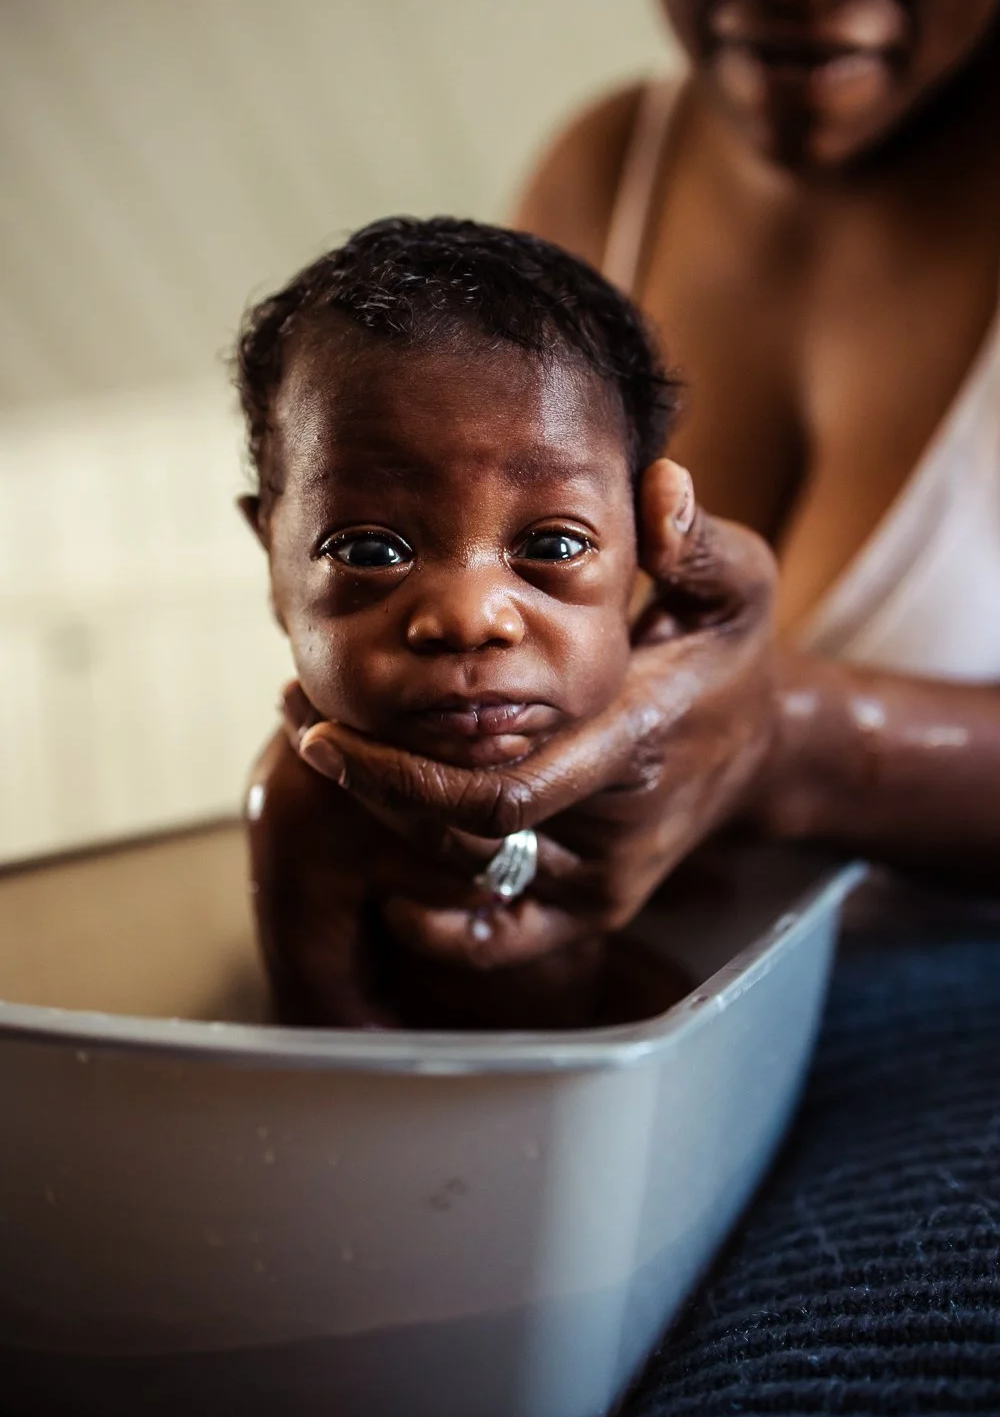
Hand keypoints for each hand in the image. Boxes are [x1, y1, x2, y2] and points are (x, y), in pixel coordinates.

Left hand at [281, 459, 778, 969]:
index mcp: (631, 743)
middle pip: (460, 836)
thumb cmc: (731, 655)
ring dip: (387, 827)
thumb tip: (659, 482)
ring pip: (467, 874)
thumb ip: (692, 539)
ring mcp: (605, 878)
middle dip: (369, 787)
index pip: (497, 797)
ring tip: (324, 753)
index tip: (324, 729)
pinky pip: (506, 935)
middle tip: (300, 719)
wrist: (768, 747)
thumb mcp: (736, 583)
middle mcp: (613, 827)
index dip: (398, 779)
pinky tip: (391, 898)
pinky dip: (445, 927)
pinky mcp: (596, 905)